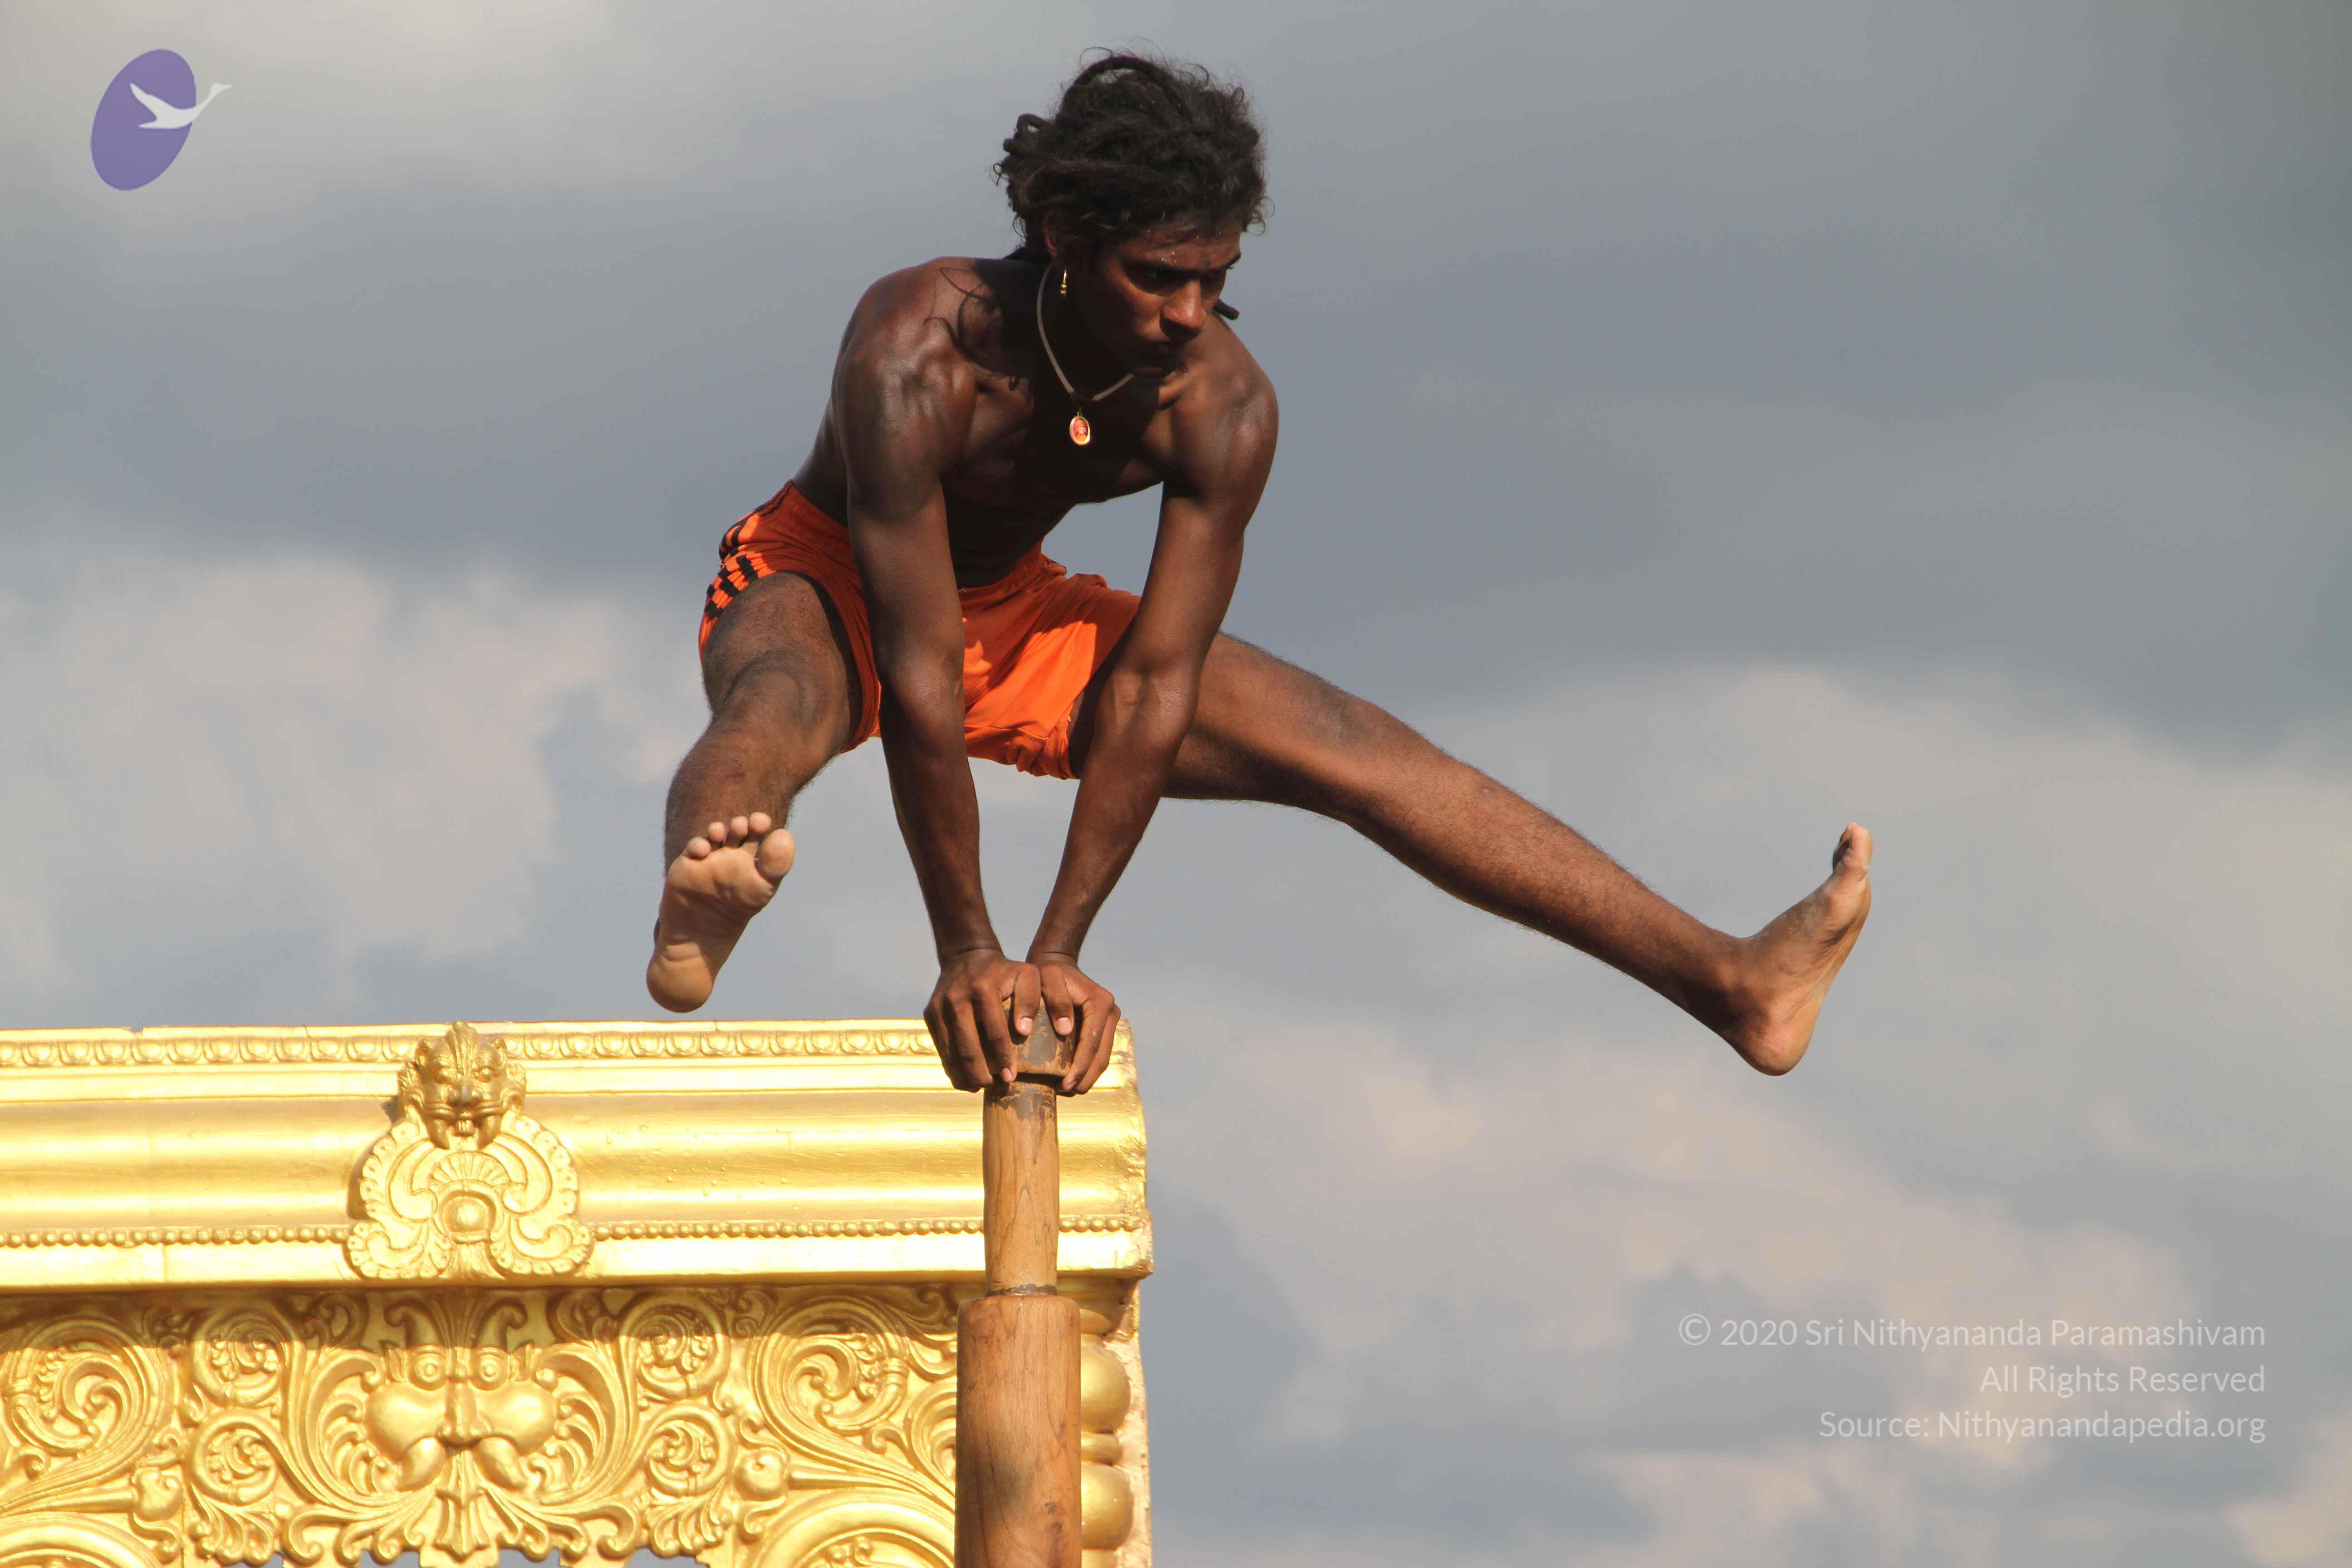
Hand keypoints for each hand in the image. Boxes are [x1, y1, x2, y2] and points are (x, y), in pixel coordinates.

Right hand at [923, 948, 1041, 1090]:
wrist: (967, 956)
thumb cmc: (1004, 971)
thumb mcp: (1027, 975)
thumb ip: (1032, 1000)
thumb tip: (1024, 1032)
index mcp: (983, 988)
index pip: (994, 1032)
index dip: (1002, 1057)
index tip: (1011, 1077)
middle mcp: (956, 998)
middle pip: (967, 1046)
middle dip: (981, 1073)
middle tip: (995, 1087)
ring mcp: (939, 1006)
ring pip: (949, 1051)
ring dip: (964, 1074)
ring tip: (980, 1087)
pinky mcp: (930, 1013)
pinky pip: (941, 1047)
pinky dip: (952, 1066)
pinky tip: (965, 1077)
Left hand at [1030, 954, 1120, 1094]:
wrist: (1056, 964)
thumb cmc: (1048, 972)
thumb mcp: (1048, 978)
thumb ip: (1056, 1000)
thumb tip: (1066, 1031)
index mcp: (1100, 1002)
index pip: (1092, 1042)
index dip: (1080, 1066)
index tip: (1065, 1084)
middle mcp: (1111, 1012)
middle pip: (1102, 1054)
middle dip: (1086, 1076)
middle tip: (1068, 1091)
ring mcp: (1110, 1020)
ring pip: (1103, 1056)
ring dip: (1089, 1075)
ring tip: (1070, 1088)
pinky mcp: (1104, 1027)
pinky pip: (1099, 1051)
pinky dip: (1088, 1067)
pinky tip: (1074, 1077)